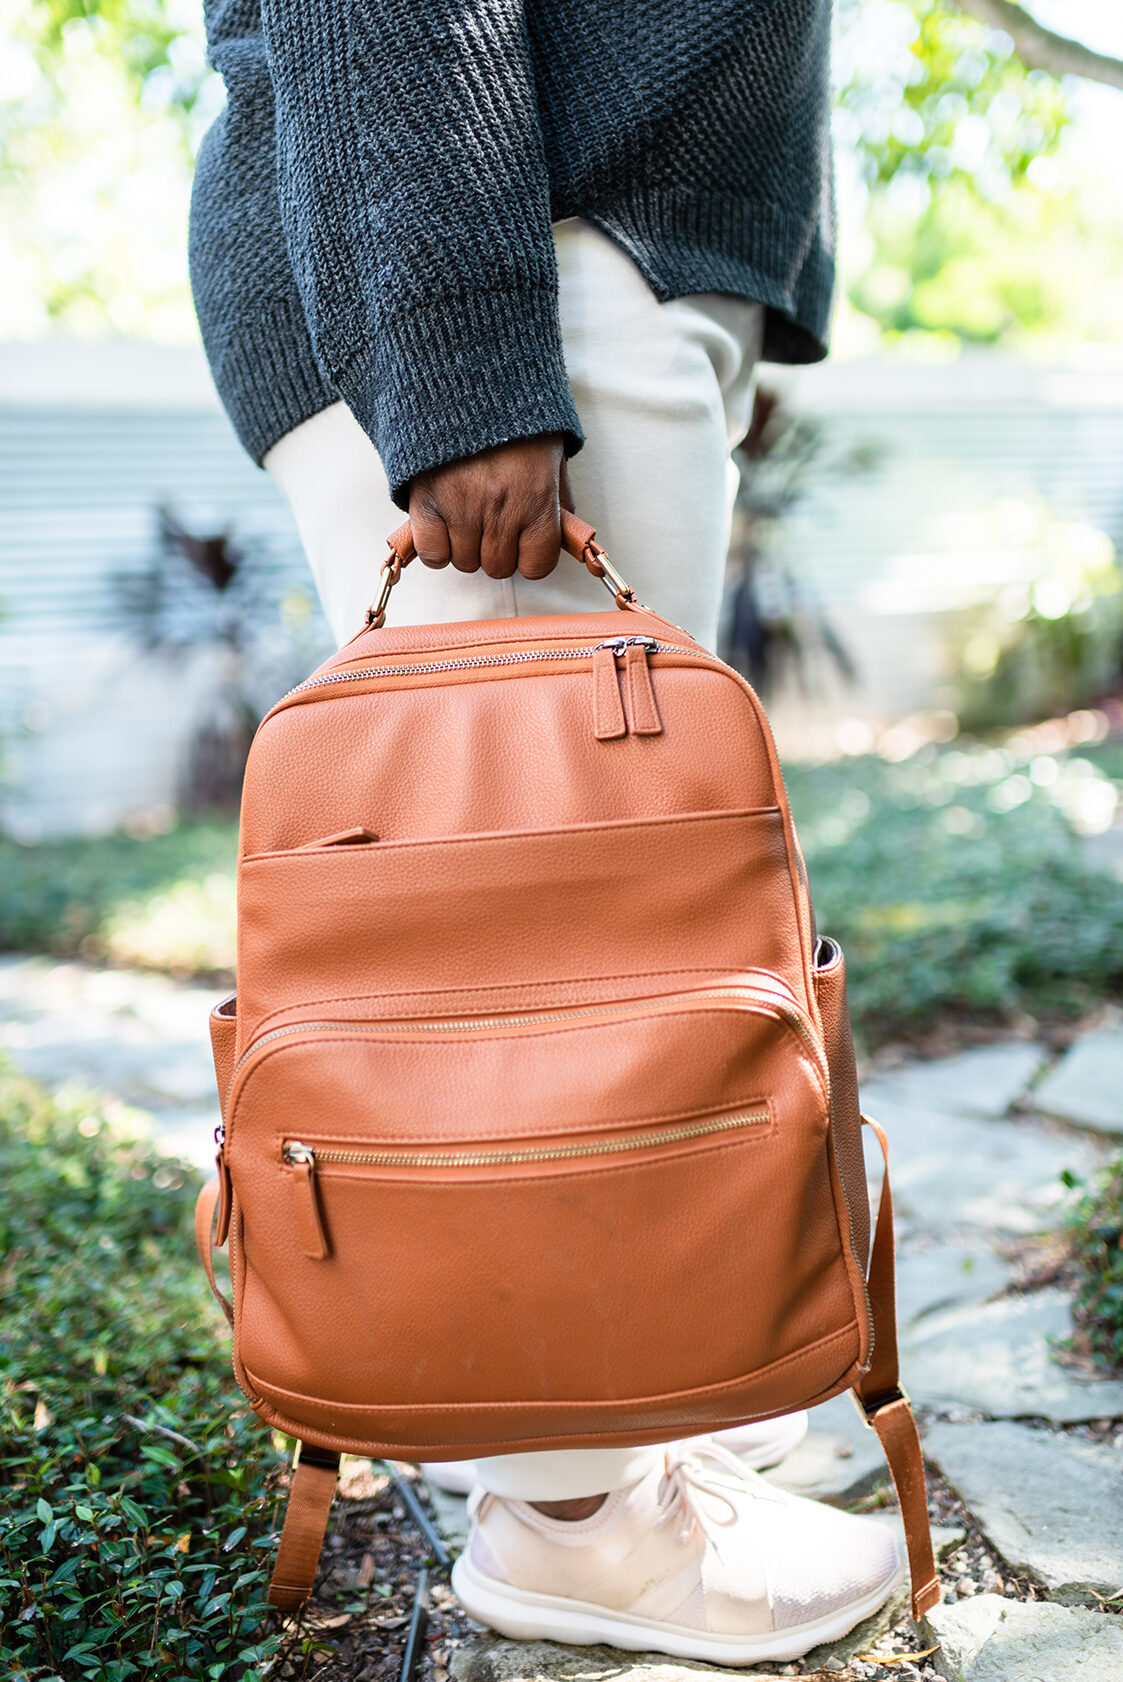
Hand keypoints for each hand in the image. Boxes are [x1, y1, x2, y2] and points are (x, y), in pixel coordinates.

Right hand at [409, 434, 572, 580]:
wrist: (467, 380)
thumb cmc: (512, 419)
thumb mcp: (551, 457)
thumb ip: (558, 501)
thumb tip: (561, 536)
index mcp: (536, 498)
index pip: (537, 565)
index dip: (530, 557)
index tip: (524, 544)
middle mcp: (500, 507)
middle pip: (498, 567)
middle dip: (497, 551)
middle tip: (493, 524)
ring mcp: (461, 507)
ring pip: (465, 562)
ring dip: (466, 547)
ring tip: (468, 517)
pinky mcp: (427, 502)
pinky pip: (433, 553)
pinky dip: (437, 546)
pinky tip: (443, 524)